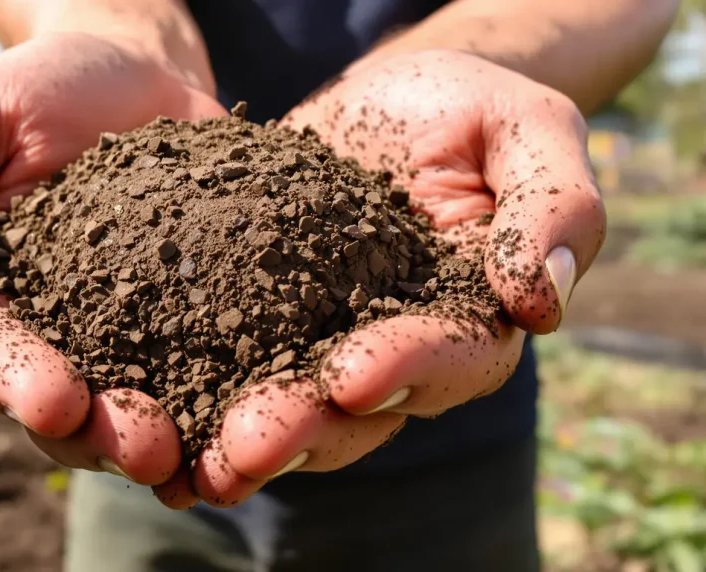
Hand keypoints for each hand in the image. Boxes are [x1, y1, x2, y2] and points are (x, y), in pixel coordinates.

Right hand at [0, 32, 225, 485]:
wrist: (134, 73)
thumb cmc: (37, 89)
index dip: (15, 382)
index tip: (56, 399)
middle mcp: (52, 336)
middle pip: (64, 407)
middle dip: (103, 434)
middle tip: (148, 449)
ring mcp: (130, 338)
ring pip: (139, 408)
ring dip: (170, 438)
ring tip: (205, 455)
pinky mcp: (200, 323)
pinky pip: (216, 370)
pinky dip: (232, 402)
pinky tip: (262, 423)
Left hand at [155, 49, 605, 507]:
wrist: (386, 97)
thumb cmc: (471, 109)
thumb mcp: (527, 129)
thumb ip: (553, 206)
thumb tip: (541, 299)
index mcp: (471, 320)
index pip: (451, 359)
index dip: (408, 370)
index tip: (353, 374)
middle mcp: (397, 351)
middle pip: (358, 411)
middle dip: (302, 430)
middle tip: (244, 448)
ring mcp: (323, 341)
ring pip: (290, 410)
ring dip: (241, 438)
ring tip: (190, 462)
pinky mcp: (259, 317)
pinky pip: (228, 363)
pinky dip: (194, 396)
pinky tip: (152, 417)